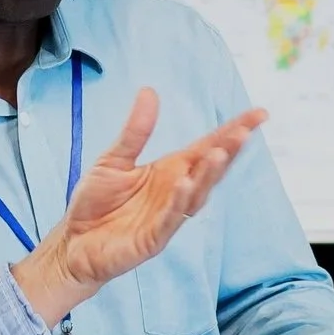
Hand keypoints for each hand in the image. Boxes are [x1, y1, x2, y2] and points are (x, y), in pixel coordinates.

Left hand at [11, 89, 265, 331]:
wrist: (74, 242)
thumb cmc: (96, 203)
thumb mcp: (114, 159)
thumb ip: (136, 131)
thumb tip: (149, 91)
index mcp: (171, 171)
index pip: (208, 147)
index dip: (233, 132)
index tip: (259, 114)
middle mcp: (177, 192)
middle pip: (210, 170)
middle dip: (228, 151)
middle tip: (244, 131)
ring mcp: (168, 217)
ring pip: (197, 195)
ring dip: (208, 175)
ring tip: (219, 153)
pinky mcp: (153, 239)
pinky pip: (170, 220)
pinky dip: (179, 203)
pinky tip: (185, 185)